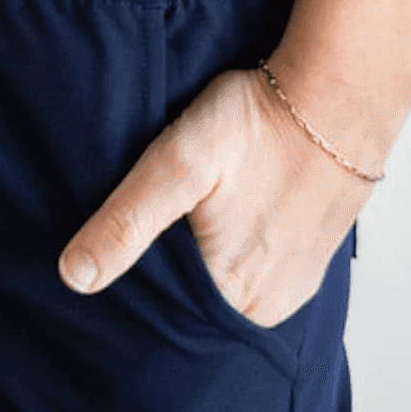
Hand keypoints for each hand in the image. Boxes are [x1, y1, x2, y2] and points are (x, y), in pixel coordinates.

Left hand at [56, 65, 371, 328]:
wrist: (338, 96)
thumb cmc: (257, 125)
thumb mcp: (178, 165)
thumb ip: (127, 222)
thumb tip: (73, 277)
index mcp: (235, 300)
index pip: (163, 315)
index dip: (132, 285)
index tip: (112, 250)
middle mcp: (268, 308)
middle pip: (194, 303)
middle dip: (165, 272)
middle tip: (151, 220)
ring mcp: (293, 285)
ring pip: (224, 286)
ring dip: (200, 259)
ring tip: (184, 217)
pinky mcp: (307, 259)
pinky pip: (255, 268)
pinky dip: (232, 249)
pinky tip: (221, 217)